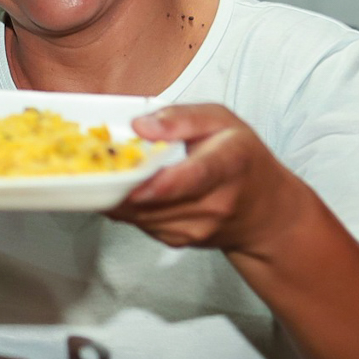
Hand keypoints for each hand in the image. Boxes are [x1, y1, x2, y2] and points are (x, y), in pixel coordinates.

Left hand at [107, 104, 307, 256]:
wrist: (265, 211)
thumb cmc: (241, 158)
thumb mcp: (220, 121)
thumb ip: (181, 117)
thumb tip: (139, 125)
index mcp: (229, 162)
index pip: (195, 177)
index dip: (162, 184)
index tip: (136, 184)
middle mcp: (216, 202)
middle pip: (157, 201)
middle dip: (121, 185)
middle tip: (93, 164)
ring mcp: (199, 227)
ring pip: (142, 215)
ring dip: (118, 196)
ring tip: (105, 172)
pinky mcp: (181, 241)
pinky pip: (142, 224)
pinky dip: (127, 207)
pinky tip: (126, 188)